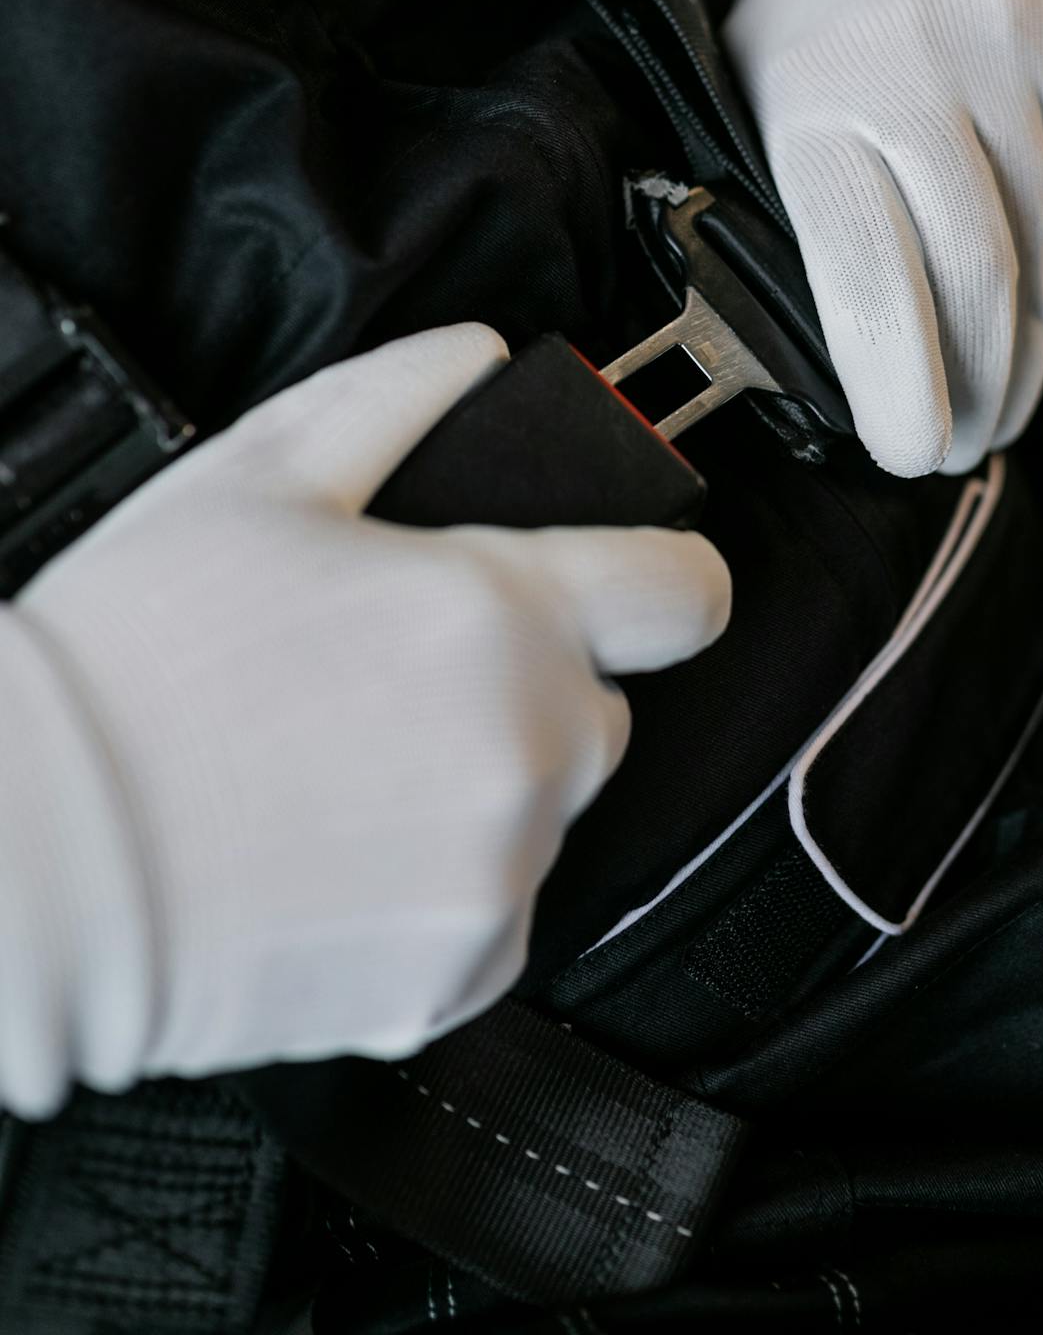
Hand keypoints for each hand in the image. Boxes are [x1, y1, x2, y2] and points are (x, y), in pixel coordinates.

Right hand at [0, 325, 729, 1117]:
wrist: (39, 862)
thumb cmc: (134, 667)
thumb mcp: (256, 480)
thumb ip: (394, 399)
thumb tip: (477, 358)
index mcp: (499, 612)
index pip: (686, 591)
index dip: (664, 575)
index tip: (635, 584)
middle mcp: (528, 747)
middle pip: (604, 704)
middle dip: (530, 683)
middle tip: (399, 677)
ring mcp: (500, 871)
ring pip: (547, 809)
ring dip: (482, 785)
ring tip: (344, 767)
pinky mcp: (459, 976)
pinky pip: (496, 911)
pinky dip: (443, 888)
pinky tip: (336, 850)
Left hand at [725, 0, 1042, 476]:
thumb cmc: (805, 23)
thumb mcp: (748, 103)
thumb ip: (785, 217)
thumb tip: (835, 369)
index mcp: (814, 99)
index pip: (864, 274)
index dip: (897, 385)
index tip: (909, 453)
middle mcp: (921, 71)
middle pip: (975, 272)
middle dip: (977, 387)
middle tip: (961, 447)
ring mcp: (1015, 56)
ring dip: (1028, 345)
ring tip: (1000, 402)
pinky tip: (1038, 309)